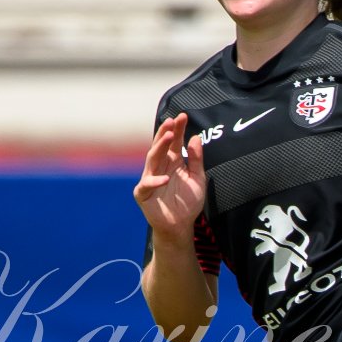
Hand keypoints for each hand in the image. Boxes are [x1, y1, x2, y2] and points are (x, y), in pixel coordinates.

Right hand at [134, 113, 207, 241]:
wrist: (180, 225)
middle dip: (165, 132)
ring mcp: (150, 178)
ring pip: (152, 159)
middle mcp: (160, 166)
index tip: (183, 116)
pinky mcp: (143, 193)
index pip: (174, 142)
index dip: (178, 129)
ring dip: (159, 147)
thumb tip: (195, 138)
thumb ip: (197, 160)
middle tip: (172, 121)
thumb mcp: (198, 179)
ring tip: (168, 136)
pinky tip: (166, 178)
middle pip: (161, 146)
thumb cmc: (188, 202)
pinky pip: (147, 185)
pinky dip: (155, 181)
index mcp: (173, 161)